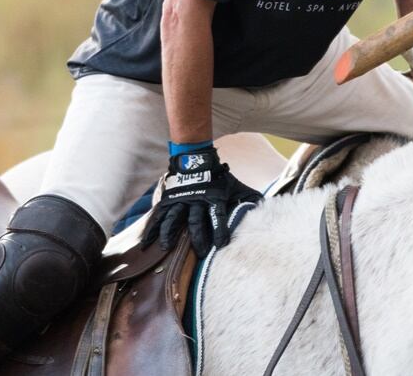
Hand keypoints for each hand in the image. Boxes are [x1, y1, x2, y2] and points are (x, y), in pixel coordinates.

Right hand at [141, 145, 262, 256]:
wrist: (196, 159)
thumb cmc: (218, 178)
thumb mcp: (235, 186)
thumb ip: (249, 198)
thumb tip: (264, 208)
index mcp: (213, 198)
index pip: (218, 216)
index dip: (220, 230)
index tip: (221, 245)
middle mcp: (196, 200)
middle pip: (195, 221)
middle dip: (198, 238)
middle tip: (199, 253)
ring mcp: (180, 201)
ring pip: (173, 219)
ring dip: (170, 234)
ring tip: (166, 248)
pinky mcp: (169, 201)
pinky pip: (159, 216)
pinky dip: (152, 229)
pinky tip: (147, 242)